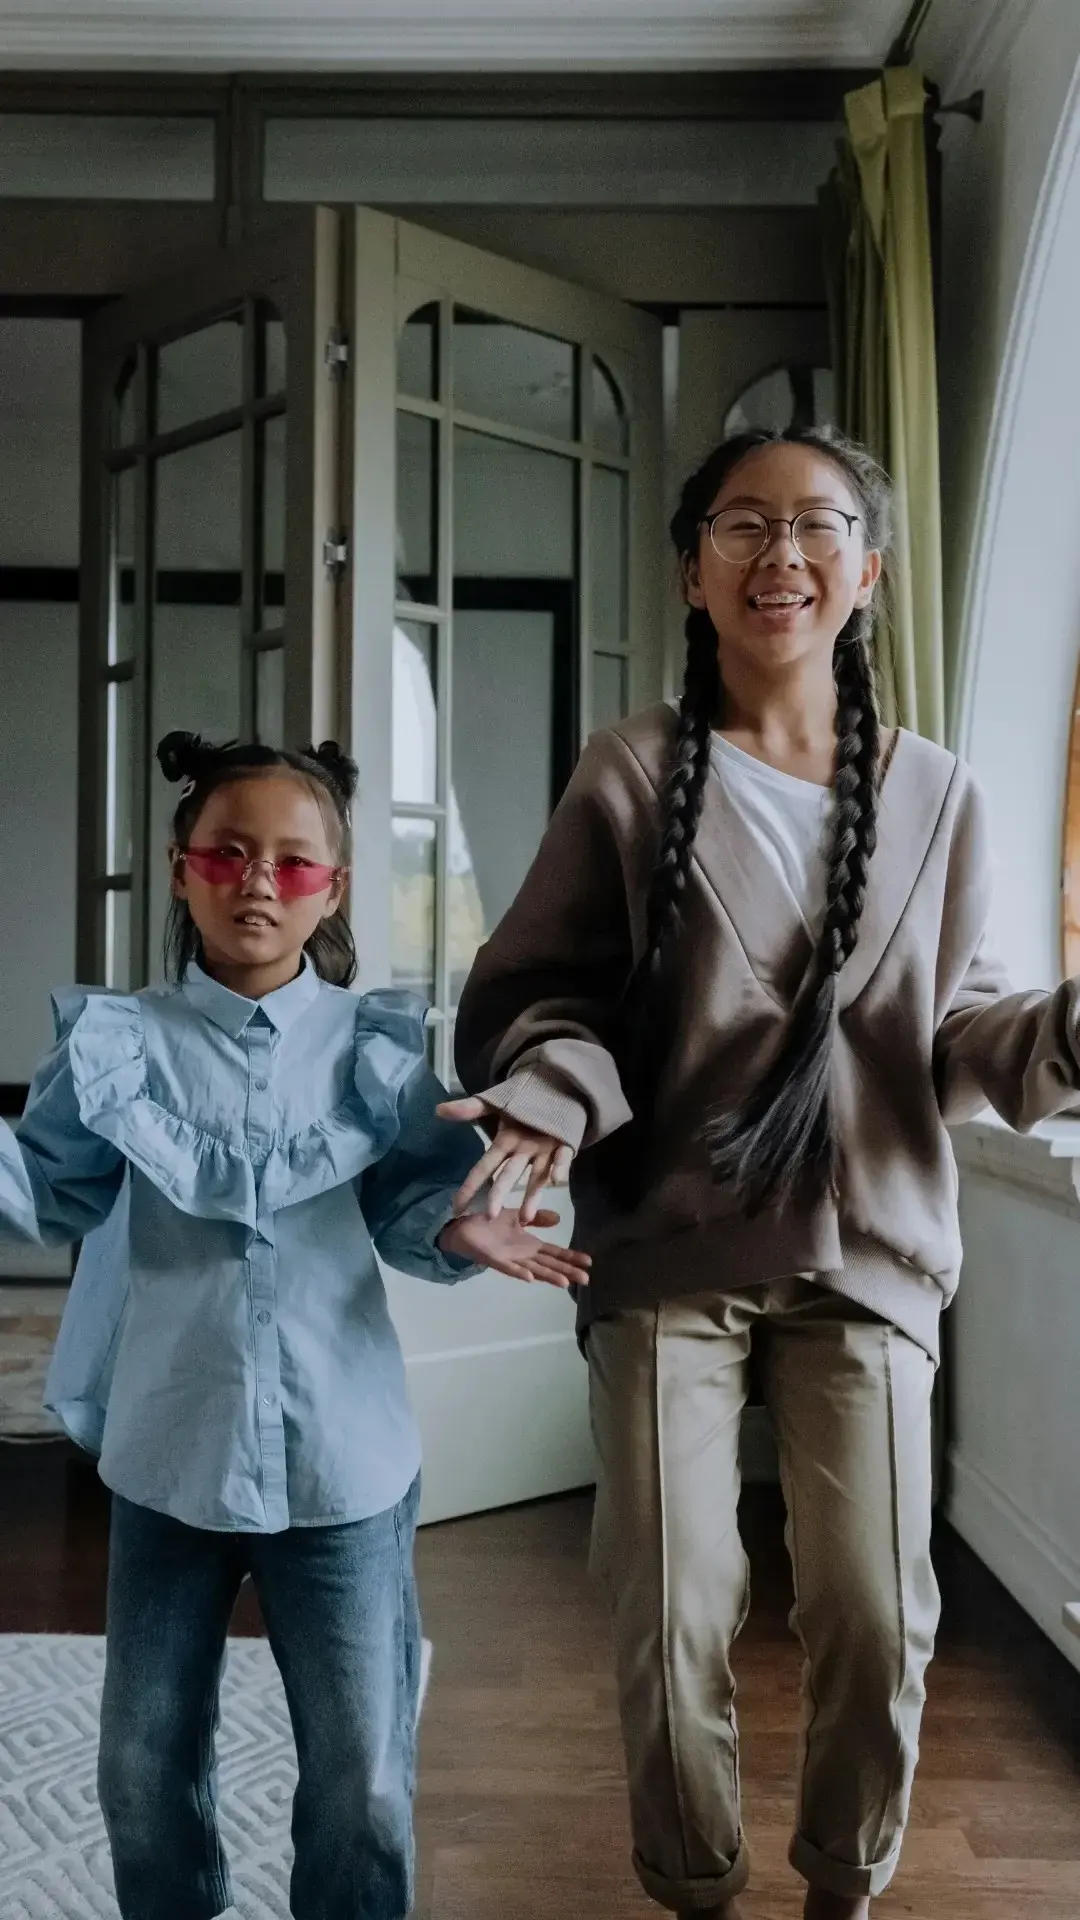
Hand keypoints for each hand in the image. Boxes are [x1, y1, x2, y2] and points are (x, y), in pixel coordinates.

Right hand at [436, 1097, 574, 1219]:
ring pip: (536, 1176)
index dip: (470, 1187)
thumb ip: (469, 1108)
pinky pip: (563, 1158)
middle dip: (499, 1194)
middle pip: (508, 1176)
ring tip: (526, 1217)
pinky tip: (557, 1180)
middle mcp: (522, 1153)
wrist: (555, 1089)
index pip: (483, 1168)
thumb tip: (439, 1110)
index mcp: (504, 1144)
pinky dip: (560, 1168)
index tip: (457, 1209)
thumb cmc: (523, 1099)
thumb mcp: (494, 1102)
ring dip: (532, 1195)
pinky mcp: (564, 1146)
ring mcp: (544, 1152)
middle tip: (490, 1215)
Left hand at [437, 1209, 590, 1288]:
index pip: (555, 1253)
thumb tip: (559, 1219)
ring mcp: (509, 1260)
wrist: (462, 1227)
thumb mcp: (517, 1217)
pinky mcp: (494, 1260)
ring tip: (565, 1283)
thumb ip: (537, 1219)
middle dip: (567, 1271)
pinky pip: (508, 1268)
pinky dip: (519, 1273)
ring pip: (533, 1270)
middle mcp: (523, 1256)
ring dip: (548, 1276)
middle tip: (586, 1279)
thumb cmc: (490, 1224)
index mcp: (529, 1246)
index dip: (571, 1257)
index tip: (589, 1262)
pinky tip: (530, 1278)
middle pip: (549, 1265)